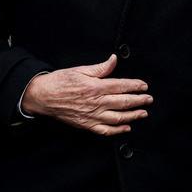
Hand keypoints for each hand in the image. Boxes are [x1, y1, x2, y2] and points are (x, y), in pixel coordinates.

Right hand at [21, 54, 151, 135]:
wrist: (43, 96)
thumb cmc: (60, 82)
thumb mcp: (80, 70)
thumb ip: (100, 68)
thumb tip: (113, 60)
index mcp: (95, 87)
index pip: (121, 86)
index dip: (135, 86)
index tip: (144, 85)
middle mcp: (96, 102)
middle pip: (123, 102)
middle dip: (139, 100)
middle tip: (148, 99)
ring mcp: (92, 115)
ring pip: (118, 117)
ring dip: (133, 115)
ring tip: (143, 113)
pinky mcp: (87, 125)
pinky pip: (106, 130)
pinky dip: (118, 130)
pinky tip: (126, 127)